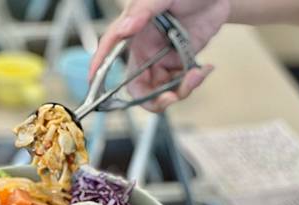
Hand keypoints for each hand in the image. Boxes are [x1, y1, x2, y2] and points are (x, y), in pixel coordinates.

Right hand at [91, 0, 229, 110]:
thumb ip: (142, 10)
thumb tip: (125, 27)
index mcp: (134, 33)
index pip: (110, 53)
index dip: (99, 72)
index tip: (94, 88)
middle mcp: (145, 50)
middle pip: (138, 86)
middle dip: (153, 99)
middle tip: (170, 98)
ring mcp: (162, 59)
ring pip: (161, 90)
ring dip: (179, 91)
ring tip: (196, 75)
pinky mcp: (180, 63)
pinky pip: (180, 83)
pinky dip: (192, 83)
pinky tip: (203, 69)